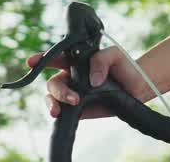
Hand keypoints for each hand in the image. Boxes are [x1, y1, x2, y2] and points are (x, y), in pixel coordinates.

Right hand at [29, 47, 153, 119]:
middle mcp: (72, 76)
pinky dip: (58, 112)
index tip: (32, 62)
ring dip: (54, 102)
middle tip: (73, 97)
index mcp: (77, 60)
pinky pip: (62, 110)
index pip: (57, 57)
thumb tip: (93, 80)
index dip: (42, 59)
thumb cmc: (124, 66)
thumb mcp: (115, 54)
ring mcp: (73, 92)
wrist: (137, 87)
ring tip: (61, 110)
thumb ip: (101, 60)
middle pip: (53, 82)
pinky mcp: (78, 108)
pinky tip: (60, 115)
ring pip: (53, 96)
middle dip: (57, 90)